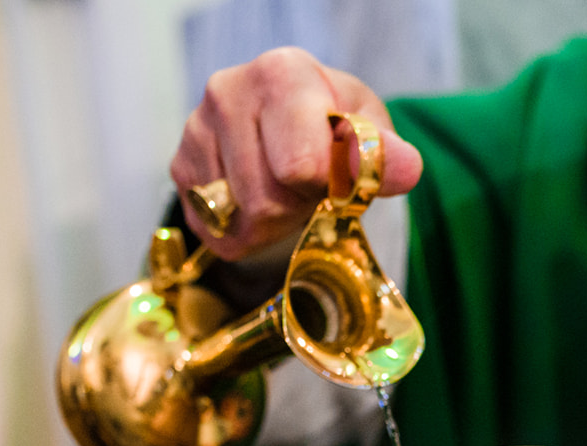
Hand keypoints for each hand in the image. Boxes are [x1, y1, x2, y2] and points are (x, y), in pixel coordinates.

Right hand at [170, 48, 424, 259]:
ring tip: (285, 191)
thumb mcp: (367, 130)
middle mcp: (229, 92)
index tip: (335, 177)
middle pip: (266, 202)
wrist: (287, 122)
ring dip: (272, 223)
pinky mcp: (180, 166)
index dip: (324, 187)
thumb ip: (383, 152)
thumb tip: (406, 168)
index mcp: (282, 73)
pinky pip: (217, 230)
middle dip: (297, 209)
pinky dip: (244, 230)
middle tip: (309, 188)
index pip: (298, 165)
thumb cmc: (332, 125)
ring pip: (239, 221)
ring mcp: (197, 129)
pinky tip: (258, 200)